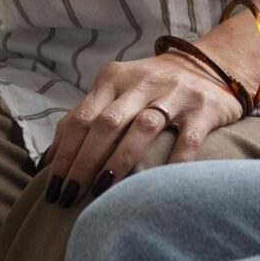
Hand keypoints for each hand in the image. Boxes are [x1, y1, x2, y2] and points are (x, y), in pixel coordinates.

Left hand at [36, 49, 245, 207]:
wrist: (210, 63)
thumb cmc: (152, 87)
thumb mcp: (116, 91)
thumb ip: (85, 118)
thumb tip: (49, 160)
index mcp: (113, 79)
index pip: (80, 118)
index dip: (64, 155)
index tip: (52, 187)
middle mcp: (141, 83)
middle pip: (105, 124)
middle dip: (83, 164)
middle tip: (69, 197)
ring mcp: (174, 94)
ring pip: (142, 128)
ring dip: (118, 162)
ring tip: (101, 192)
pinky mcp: (203, 109)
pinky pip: (187, 140)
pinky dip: (173, 163)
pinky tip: (158, 186)